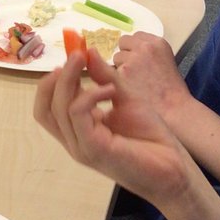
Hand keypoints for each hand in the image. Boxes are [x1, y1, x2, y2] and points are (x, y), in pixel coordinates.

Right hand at [34, 48, 195, 209]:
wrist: (174, 169)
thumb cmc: (151, 137)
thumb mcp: (126, 98)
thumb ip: (106, 77)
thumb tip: (88, 51)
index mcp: (77, 130)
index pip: (47, 105)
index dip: (53, 79)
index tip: (73, 56)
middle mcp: (73, 140)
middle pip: (45, 106)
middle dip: (57, 76)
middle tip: (77, 54)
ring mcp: (81, 147)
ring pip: (58, 108)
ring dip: (69, 78)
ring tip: (87, 62)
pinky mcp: (93, 149)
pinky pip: (77, 115)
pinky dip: (89, 95)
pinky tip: (109, 89)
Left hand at [112, 32, 195, 128]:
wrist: (174, 110)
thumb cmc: (172, 91)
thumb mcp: (166, 62)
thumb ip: (149, 53)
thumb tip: (132, 51)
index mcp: (158, 43)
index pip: (136, 36)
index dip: (135, 48)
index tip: (139, 59)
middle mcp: (144, 47)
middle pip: (123, 42)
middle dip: (126, 54)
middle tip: (134, 71)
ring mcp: (132, 60)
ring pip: (116, 57)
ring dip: (120, 67)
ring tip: (133, 82)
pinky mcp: (122, 75)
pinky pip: (111, 72)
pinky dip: (116, 81)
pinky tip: (127, 90)